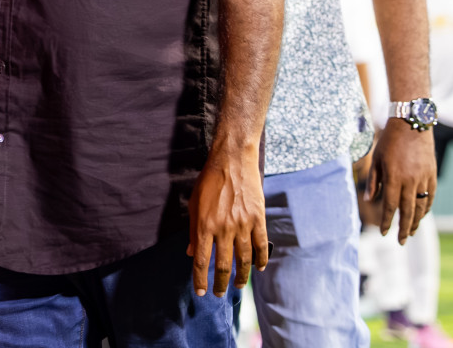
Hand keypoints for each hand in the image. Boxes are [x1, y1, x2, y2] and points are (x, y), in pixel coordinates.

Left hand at [188, 144, 267, 297]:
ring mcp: (243, 224)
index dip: (200, 280)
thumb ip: (194, 230)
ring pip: (243, 260)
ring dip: (241, 277)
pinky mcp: (258, 218)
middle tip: (219, 293)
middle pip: (223, 265)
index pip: (201, 261)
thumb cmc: (209, 180)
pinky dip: (261, 260)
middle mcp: (224, 228)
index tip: (200, 292)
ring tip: (238, 286)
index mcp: (205, 225)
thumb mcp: (194, 203)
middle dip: (220, 283)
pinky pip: (261, 245)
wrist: (232, 159)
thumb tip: (191, 253)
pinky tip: (258, 268)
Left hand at [366, 122, 436, 242]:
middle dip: (403, 228)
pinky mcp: (432, 174)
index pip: (390, 206)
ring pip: (421, 206)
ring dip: (416, 221)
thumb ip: (374, 181)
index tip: (383, 232)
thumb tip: (369, 200)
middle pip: (408, 211)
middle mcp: (410, 181)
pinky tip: (421, 215)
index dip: (386, 221)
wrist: (411, 124)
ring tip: (411, 232)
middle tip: (400, 242)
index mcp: (393, 177)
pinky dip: (426, 208)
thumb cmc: (389, 140)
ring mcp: (423, 178)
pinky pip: (430, 196)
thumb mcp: (376, 159)